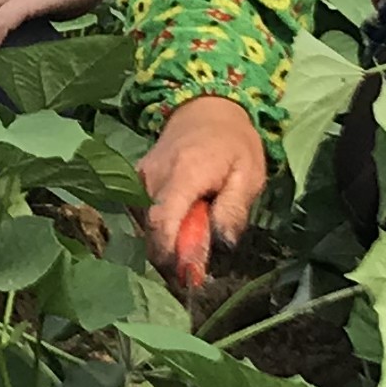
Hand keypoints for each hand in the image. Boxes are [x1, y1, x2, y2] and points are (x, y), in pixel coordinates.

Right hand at [138, 97, 268, 295]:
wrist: (205, 107)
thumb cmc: (234, 143)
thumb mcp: (249, 176)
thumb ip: (233, 211)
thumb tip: (222, 247)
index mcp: (183, 173)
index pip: (162, 221)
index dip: (170, 255)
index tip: (185, 279)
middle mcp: (153, 176)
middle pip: (153, 230)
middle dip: (173, 255)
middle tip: (198, 268)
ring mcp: (140, 177)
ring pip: (147, 225)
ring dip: (169, 239)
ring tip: (195, 233)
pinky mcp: (136, 180)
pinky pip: (144, 214)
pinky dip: (162, 226)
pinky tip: (182, 222)